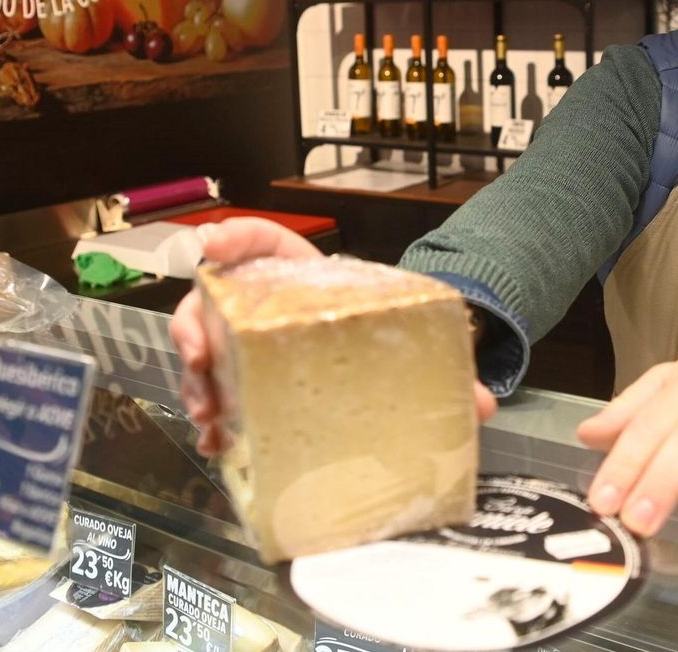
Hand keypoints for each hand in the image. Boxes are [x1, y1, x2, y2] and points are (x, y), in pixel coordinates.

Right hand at [168, 218, 496, 456]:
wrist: (387, 360)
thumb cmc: (388, 336)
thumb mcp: (411, 338)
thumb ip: (443, 363)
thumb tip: (482, 403)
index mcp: (305, 277)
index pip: (264, 241)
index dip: (237, 238)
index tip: (214, 244)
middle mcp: (267, 306)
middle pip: (215, 301)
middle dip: (195, 326)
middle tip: (198, 356)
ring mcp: (252, 346)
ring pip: (207, 350)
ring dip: (197, 379)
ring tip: (207, 412)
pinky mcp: (250, 385)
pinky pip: (219, 393)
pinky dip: (213, 417)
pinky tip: (216, 440)